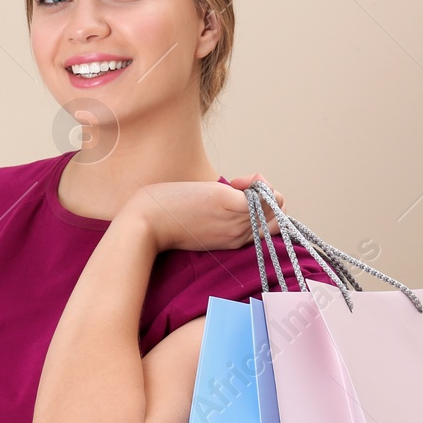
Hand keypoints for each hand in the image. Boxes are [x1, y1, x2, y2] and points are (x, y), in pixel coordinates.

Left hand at [124, 174, 286, 252]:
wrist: (145, 224)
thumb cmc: (167, 218)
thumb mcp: (202, 221)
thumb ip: (221, 212)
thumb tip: (238, 190)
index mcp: (234, 241)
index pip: (271, 226)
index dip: (263, 209)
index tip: (240, 197)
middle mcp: (240, 235)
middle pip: (277, 214)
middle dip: (265, 195)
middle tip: (238, 187)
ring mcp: (236, 222)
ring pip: (276, 203)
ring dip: (260, 186)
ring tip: (234, 184)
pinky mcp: (228, 206)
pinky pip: (264, 195)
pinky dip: (257, 183)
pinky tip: (235, 181)